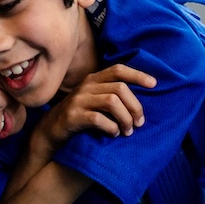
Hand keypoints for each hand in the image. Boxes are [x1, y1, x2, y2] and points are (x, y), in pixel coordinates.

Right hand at [37, 64, 155, 147]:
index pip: (118, 70)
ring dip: (125, 118)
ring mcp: (79, 100)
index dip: (138, 75)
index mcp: (93, 79)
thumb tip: (139, 100)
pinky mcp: (73, 116)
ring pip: (112, 102)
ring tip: (128, 131)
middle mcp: (86, 86)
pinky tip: (114, 134)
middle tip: (139, 123)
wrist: (50, 131)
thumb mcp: (93, 99)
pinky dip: (111, 127)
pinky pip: (99, 119)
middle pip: (120, 88)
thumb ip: (110, 94)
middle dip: (135, 106)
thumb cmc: (78, 116)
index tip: (154, 84)